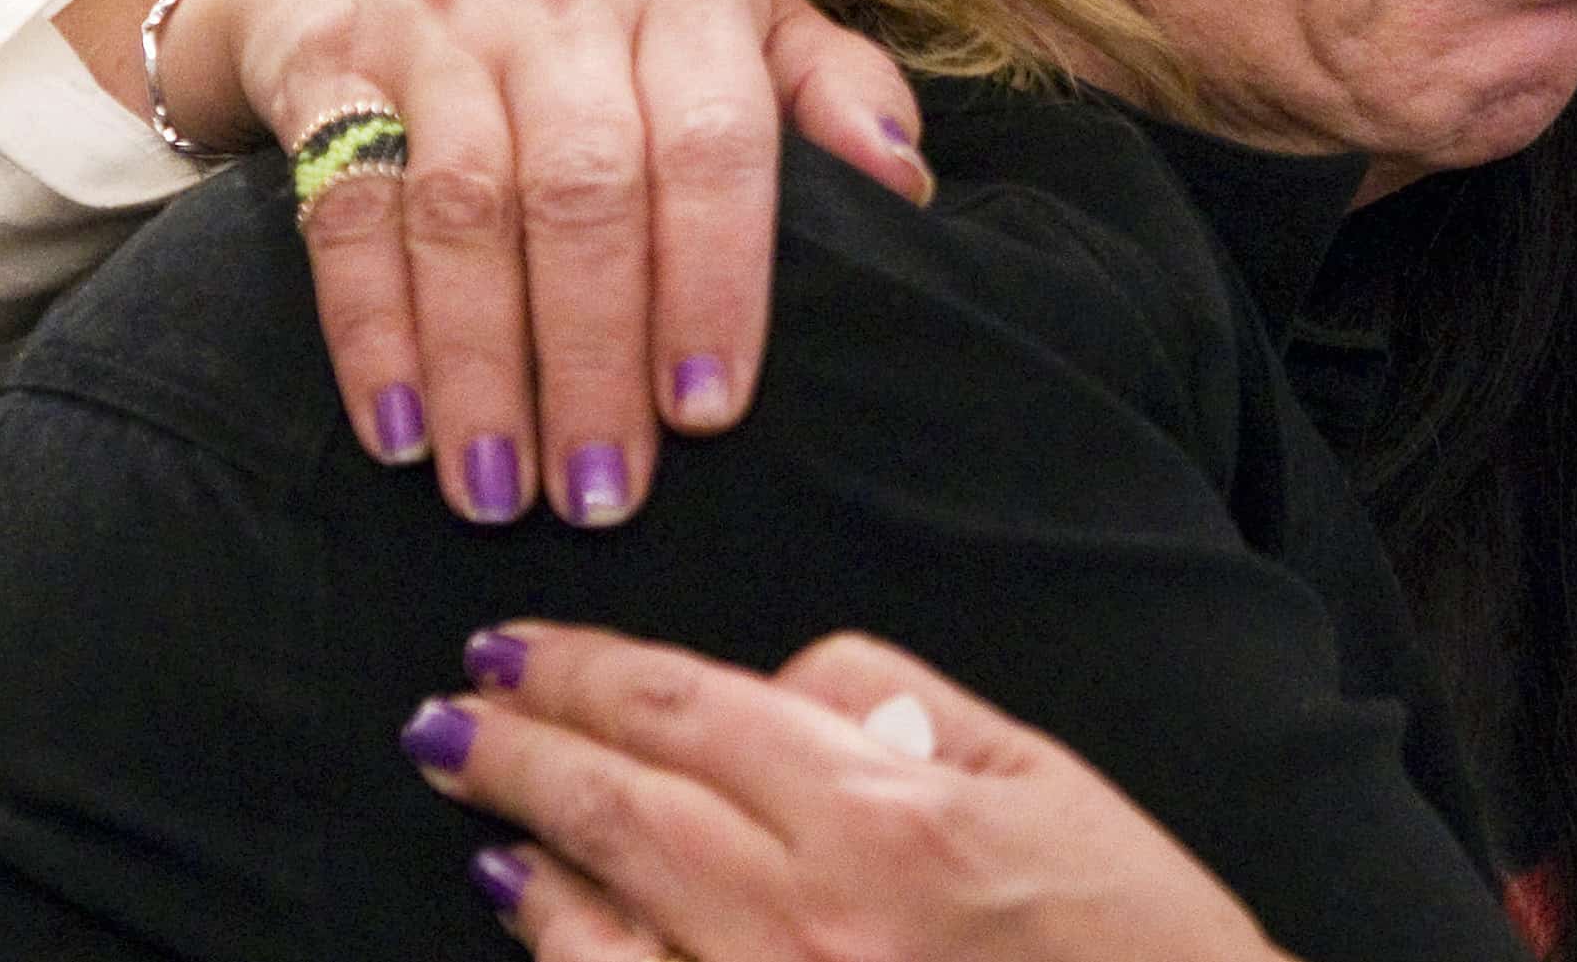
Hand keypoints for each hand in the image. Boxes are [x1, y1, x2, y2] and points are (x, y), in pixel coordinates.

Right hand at [63, 0, 928, 526]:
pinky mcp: (330, 66)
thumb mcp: (736, 15)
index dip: (714, 281)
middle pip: (582, 190)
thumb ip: (833, 92)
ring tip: (501, 491)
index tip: (711, 409)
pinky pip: (347, 214)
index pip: (712, 143)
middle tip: (605, 493)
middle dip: (596, 355)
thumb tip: (908, 189)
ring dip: (481, 367)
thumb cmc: (608, 5)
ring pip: (463, 210)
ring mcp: (437, 25)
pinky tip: (399, 434)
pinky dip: (372, 333)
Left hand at [411, 623, 1290, 961]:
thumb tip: (782, 687)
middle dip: (520, 746)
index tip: (513, 646)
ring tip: (478, 799)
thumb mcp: (1040, 776)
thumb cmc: (1127, 935)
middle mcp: (806, 925)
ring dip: (526, 854)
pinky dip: (567, 958)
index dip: (585, 671)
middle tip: (449, 708)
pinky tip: (534, 917)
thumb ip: (900, 705)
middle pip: (621, 808)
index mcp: (883, 819)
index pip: (689, 712)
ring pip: (596, 929)